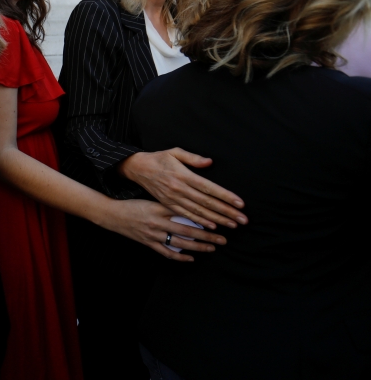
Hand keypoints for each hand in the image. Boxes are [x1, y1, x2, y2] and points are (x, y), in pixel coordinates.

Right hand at [101, 199, 226, 261]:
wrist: (111, 215)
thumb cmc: (131, 204)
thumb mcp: (150, 198)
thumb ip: (168, 200)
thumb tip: (188, 201)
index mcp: (159, 208)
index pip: (185, 213)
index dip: (202, 218)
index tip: (218, 220)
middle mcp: (157, 222)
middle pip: (186, 230)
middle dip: (206, 235)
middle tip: (222, 238)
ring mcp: (153, 234)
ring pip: (179, 243)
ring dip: (197, 247)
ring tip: (212, 248)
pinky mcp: (148, 243)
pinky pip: (166, 252)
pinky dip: (179, 257)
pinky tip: (191, 258)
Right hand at [118, 149, 246, 229]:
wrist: (136, 168)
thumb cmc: (158, 159)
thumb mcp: (174, 152)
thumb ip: (192, 157)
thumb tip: (209, 162)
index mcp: (182, 175)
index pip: (208, 188)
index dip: (225, 196)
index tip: (240, 203)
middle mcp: (178, 189)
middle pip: (206, 203)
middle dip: (226, 212)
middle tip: (242, 219)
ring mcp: (171, 199)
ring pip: (197, 212)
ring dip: (216, 220)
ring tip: (231, 225)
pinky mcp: (166, 205)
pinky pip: (184, 216)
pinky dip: (198, 222)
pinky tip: (210, 227)